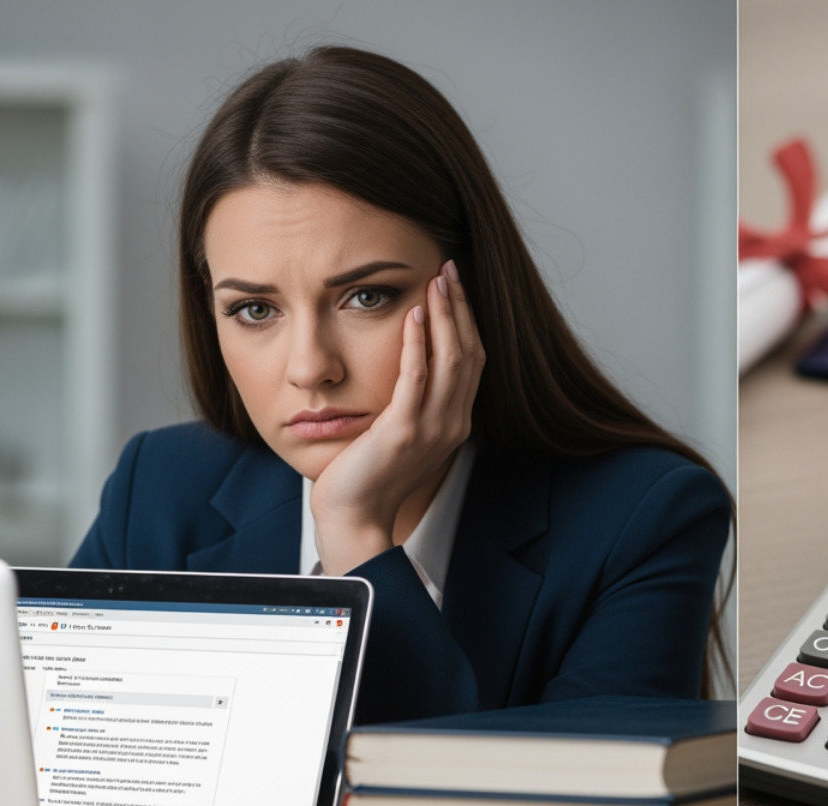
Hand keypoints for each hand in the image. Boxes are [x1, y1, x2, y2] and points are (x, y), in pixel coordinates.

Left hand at [310, 260, 484, 574]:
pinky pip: (417, 379)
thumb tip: (409, 362)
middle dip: (460, 307)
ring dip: (445, 316)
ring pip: (452, 361)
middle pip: (469, 353)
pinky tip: (413, 314)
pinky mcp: (404, 432)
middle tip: (449, 268)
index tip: (454, 286)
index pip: (473, 361)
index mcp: (454, 423)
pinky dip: (418, 344)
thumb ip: (412, 401)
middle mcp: (452, 424)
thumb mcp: (400, 432)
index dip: (466, 320)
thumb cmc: (368, 474)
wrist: (354, 515)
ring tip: (437, 280)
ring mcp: (433, 429)